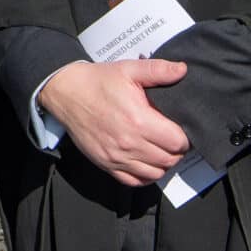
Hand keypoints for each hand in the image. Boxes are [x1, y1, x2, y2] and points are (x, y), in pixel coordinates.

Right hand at [37, 59, 190, 186]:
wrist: (66, 92)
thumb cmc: (98, 81)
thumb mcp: (129, 69)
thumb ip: (158, 70)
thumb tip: (183, 70)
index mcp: (139, 120)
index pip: (177, 142)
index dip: (184, 137)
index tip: (180, 129)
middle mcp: (129, 143)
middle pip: (169, 160)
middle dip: (176, 151)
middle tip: (172, 138)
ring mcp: (116, 157)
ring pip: (154, 173)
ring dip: (163, 164)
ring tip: (160, 149)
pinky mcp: (105, 163)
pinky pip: (133, 181)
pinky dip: (145, 176)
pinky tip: (146, 162)